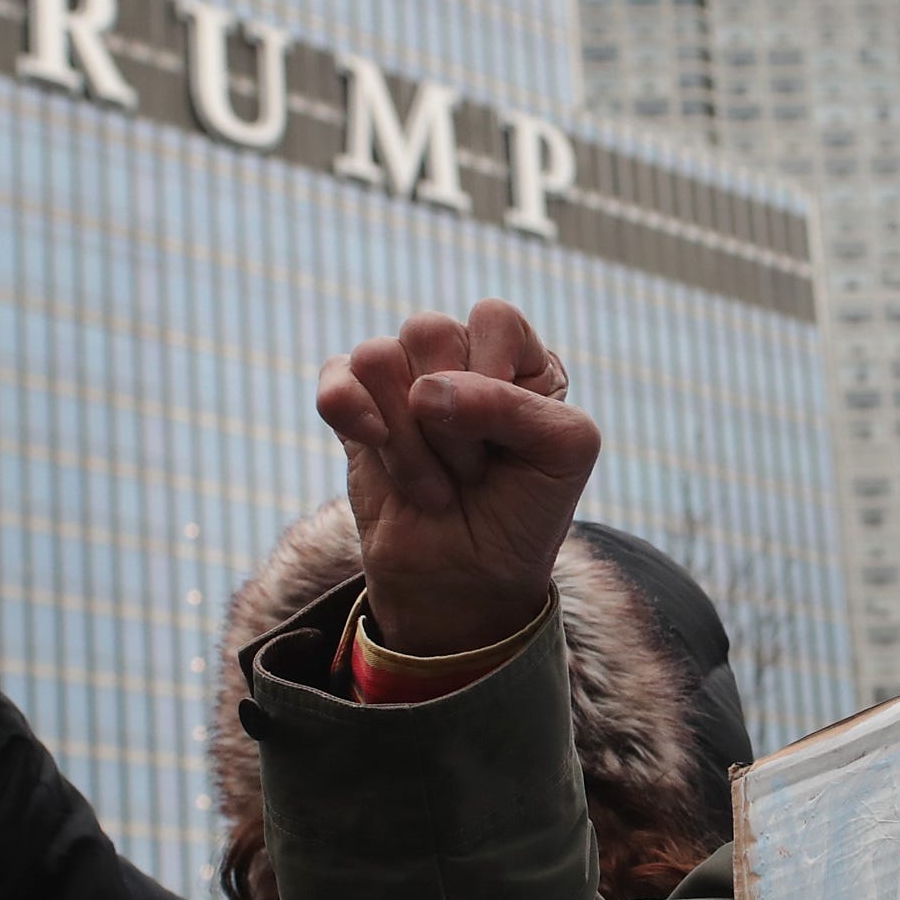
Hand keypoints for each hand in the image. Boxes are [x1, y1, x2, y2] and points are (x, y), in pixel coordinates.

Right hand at [315, 300, 597, 656]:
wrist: (468, 580)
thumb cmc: (525, 512)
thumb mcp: (563, 455)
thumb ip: (515, 406)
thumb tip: (427, 390)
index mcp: (519, 358)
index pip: (494, 319)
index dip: (495, 376)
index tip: (510, 440)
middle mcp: (459, 357)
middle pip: (429, 331)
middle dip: (452, 422)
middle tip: (473, 471)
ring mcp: (402, 380)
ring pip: (378, 358)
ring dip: (408, 439)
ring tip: (435, 483)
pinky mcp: (356, 409)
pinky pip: (337, 378)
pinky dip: (353, 414)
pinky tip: (375, 446)